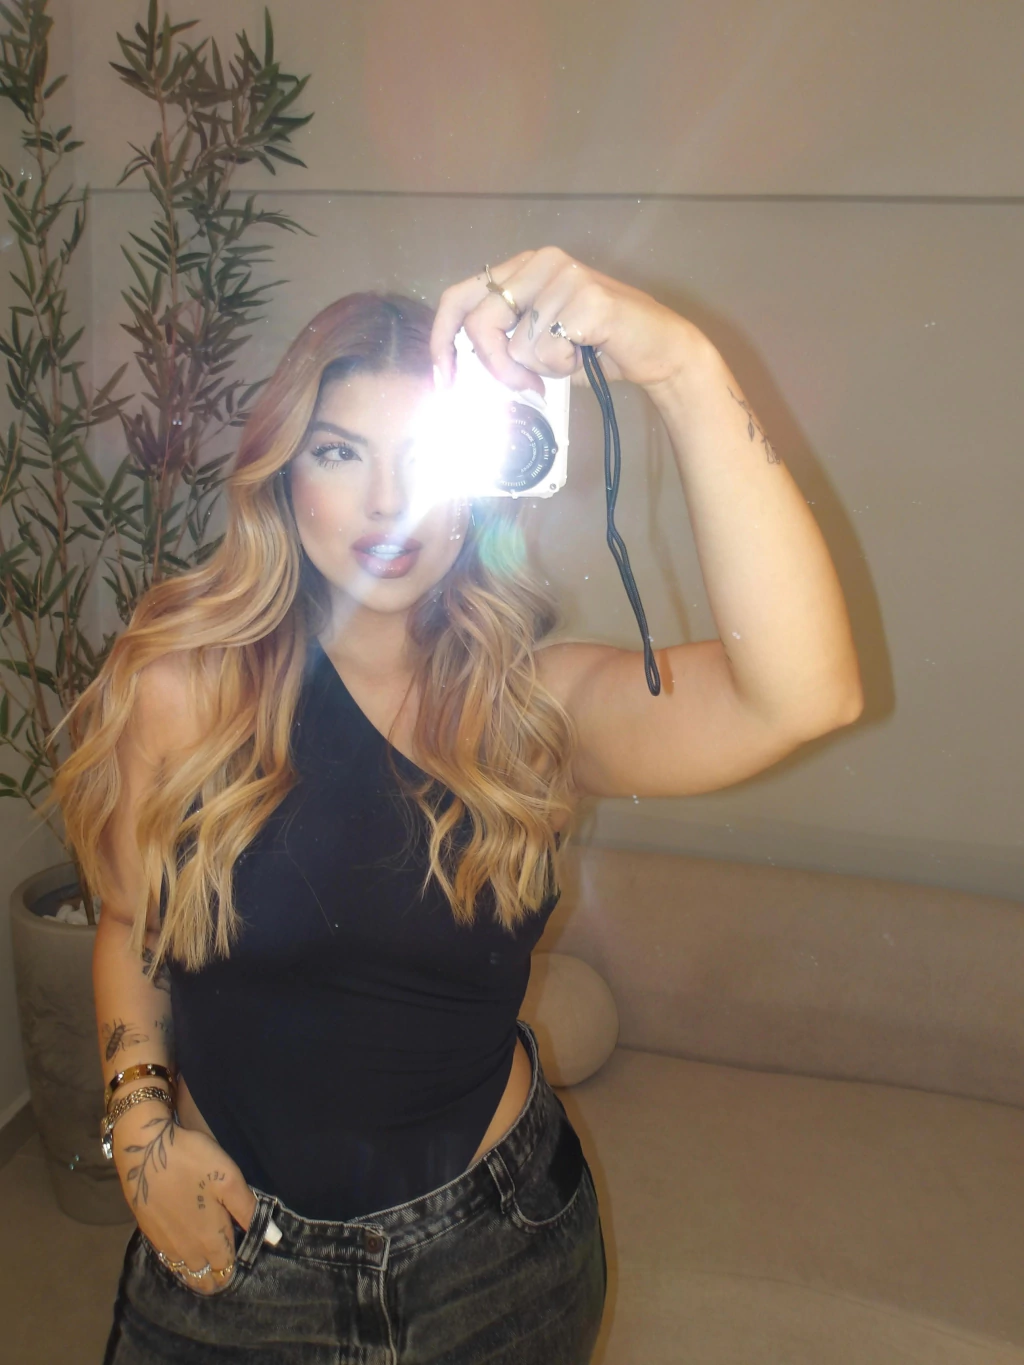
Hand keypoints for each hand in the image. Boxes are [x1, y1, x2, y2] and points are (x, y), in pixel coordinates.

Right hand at [113, 1105, 257, 1296]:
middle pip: (204, 1279)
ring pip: (184, 1273)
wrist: (145, 1151)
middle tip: (226, 1260)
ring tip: (207, 1260)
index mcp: (211, 1240)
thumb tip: (274, 1239)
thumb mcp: (229, 1181)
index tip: (242, 1256)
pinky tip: (184, 1247)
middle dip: (216, 1277)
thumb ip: (249, 1211)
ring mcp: (165, 1245)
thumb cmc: (193, 1162)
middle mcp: (187, 1251)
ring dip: (197, 1272)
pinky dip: (179, 1262)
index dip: (236, 1267)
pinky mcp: (149, 1235)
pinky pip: (168, 1261)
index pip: (226, 1270)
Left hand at [430, 246, 709, 394]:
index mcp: (522, 268)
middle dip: (495, 367)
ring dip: (542, 368)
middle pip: (480, 323)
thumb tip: (463, 373)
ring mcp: (564, 275)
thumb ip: (505, 345)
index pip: (459, 296)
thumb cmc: (598, 350)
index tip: (444, 378)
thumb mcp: (539, 344)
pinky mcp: (586, 297)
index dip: (442, 339)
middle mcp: (540, 262)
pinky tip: (588, 354)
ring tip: (572, 357)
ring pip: (516, 344)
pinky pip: (547, 350)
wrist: (659, 350)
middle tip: (523, 385)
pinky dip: (563, 367)